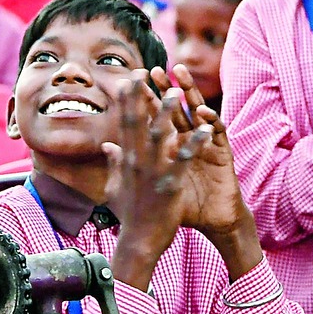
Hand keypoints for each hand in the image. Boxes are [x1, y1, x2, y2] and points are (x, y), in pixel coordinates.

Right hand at [103, 73, 210, 290]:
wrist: (139, 242)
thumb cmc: (129, 214)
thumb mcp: (115, 185)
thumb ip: (113, 162)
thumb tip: (107, 144)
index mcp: (126, 159)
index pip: (125, 122)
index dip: (127, 98)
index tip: (129, 77)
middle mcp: (136, 160)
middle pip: (138, 122)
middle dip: (141, 95)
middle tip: (145, 71)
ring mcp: (153, 172)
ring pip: (160, 135)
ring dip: (168, 112)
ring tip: (176, 92)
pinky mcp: (170, 184)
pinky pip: (184, 159)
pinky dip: (194, 142)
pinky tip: (205, 129)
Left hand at [148, 65, 263, 280]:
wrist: (213, 221)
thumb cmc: (183, 204)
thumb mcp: (153, 182)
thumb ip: (129, 162)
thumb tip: (107, 146)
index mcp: (170, 145)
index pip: (153, 118)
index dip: (143, 101)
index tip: (130, 83)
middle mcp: (187, 139)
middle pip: (175, 109)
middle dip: (164, 89)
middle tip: (154, 70)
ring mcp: (205, 143)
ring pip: (197, 111)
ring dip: (190, 93)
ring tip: (180, 75)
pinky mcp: (222, 153)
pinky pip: (217, 134)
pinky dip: (211, 121)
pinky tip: (203, 111)